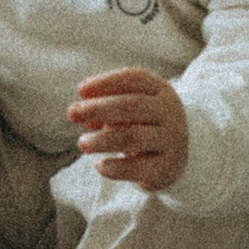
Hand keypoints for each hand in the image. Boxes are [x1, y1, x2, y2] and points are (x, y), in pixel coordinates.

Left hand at [68, 68, 188, 192]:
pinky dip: (114, 167)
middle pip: (132, 105)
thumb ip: (104, 107)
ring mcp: (170, 141)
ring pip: (132, 137)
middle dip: (99, 108)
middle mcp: (170, 113)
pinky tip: (100, 165)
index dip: (106, 82)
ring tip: (82, 143)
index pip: (135, 79)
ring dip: (102, 139)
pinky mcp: (166, 169)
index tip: (80, 90)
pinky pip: (136, 168)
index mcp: (161, 92)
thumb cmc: (144, 125)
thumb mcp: (129, 110)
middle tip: (72, 113)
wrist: (176, 158)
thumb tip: (76, 113)